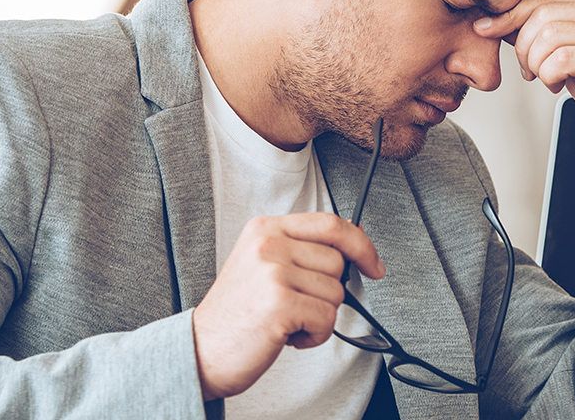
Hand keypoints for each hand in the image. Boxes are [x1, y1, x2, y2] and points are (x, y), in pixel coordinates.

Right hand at [191, 212, 385, 399]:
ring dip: (319, 317)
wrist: (200, 350)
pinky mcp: (279, 302)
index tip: (374, 264)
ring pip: (335, 292)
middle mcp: (268, 243)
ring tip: (285, 321)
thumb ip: (304, 249)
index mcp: (265, 228)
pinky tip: (286, 335)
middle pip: (337, 262)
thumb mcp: (264, 266)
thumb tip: (356, 238)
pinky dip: (314, 335)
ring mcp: (272, 271)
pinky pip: (327, 318)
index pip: (331, 223)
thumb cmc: (237, 314)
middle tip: (296, 306)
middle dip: (326, 292)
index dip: (361, 244)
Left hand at [475, 0, 574, 189]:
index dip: (510, 16)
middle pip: (541, 15)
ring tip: (545, 78)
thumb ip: (540, 30)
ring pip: (548, 37)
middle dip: (523, 46)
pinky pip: (560, 61)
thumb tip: (495, 20)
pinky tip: (557, 85)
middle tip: (528, 70)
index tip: (487, 30)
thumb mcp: (567, 50)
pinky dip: (548, 77)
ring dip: (536, 64)